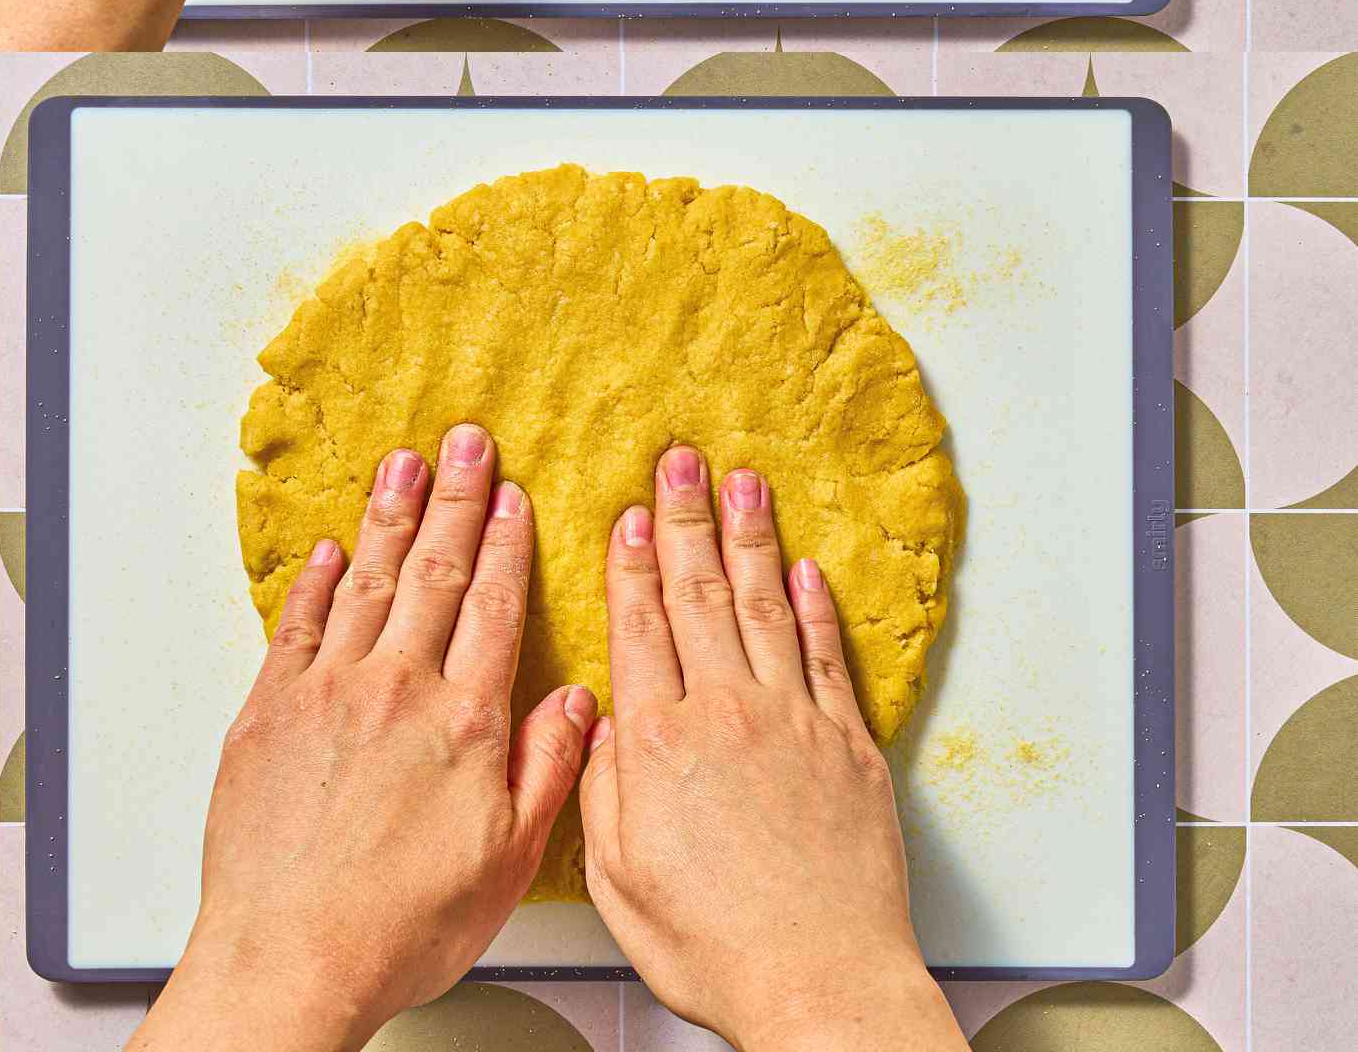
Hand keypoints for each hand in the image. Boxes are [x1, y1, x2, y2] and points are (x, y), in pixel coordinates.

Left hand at [130, 425, 594, 1051]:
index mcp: (464, 720)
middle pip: (435, 572)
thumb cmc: (399, 928)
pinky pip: (296, 625)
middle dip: (455, 500)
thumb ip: (547, 769)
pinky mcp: (268, 711)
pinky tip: (328, 550)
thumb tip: (579, 701)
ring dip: (390, 517)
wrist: (290, 960)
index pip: (494, 606)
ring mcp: (328, 692)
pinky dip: (314, 581)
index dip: (506, 544)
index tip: (513, 496)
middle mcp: (397, 688)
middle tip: (465, 442)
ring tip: (404, 465)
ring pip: (367, 581)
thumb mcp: (507, 862)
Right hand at [579, 447, 964, 1051]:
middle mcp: (725, 715)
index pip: (640, 627)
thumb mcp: (619, 883)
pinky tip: (805, 569)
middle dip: (688, 520)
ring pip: (764, 607)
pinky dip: (815, 607)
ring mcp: (792, 722)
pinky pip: (827, 655)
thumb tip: (599, 727)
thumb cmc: (718, 949)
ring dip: (751, 539)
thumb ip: (601, 793)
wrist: (822, 982)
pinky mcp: (847, 744)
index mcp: (658, 746)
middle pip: (699, 596)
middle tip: (682, 462)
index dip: (633, 564)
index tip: (631, 515)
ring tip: (744, 484)